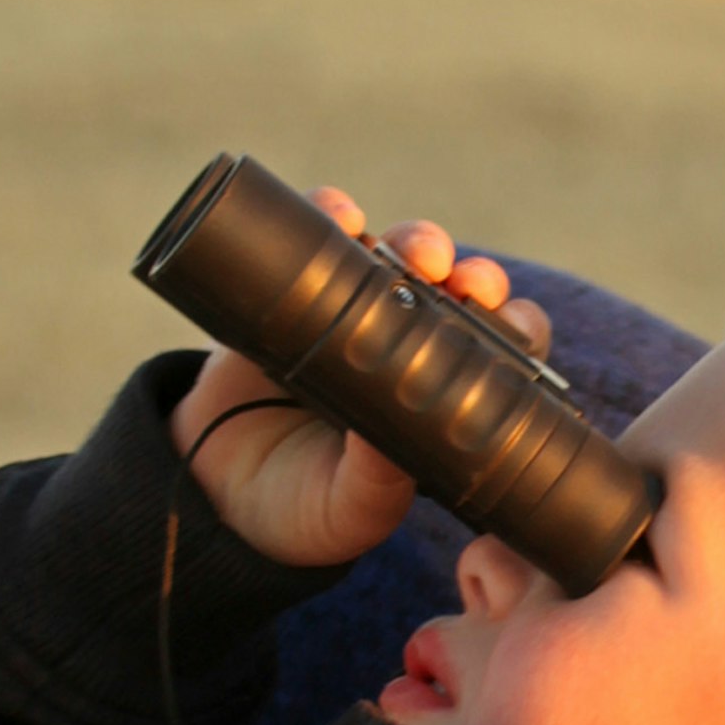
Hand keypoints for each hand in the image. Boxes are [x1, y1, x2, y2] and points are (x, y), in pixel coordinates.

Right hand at [171, 197, 552, 569]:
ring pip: (393, 257)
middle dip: (470, 276)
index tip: (514, 322)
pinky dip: (329, 215)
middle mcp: (401, 347)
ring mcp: (346, 314)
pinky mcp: (288, 293)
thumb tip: (391, 439)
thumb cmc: (300, 509)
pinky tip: (337, 214)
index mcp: (437, 397)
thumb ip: (375, 483)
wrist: (211, 494)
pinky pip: (312, 241)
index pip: (496, 351)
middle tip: (466, 280)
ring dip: (411, 239)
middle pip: (454, 294)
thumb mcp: (347, 511)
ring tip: (413, 250)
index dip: (514, 328)